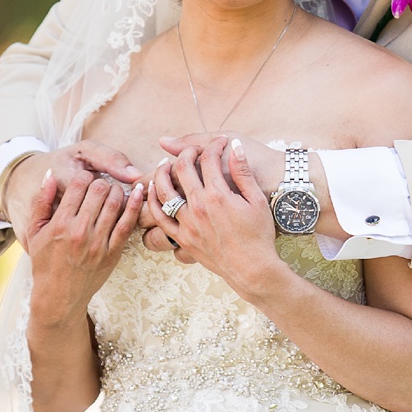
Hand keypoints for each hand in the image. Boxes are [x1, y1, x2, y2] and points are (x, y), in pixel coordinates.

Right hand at [24, 168, 145, 325]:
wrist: (58, 296)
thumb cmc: (45, 262)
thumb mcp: (34, 231)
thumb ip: (41, 201)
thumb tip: (51, 175)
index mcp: (60, 224)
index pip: (78, 185)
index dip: (83, 176)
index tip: (85, 179)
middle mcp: (80, 232)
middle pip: (99, 190)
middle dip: (101, 181)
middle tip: (100, 184)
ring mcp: (98, 244)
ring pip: (116, 203)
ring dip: (118, 190)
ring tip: (114, 189)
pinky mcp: (113, 254)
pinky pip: (127, 224)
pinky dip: (135, 205)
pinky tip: (139, 193)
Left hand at [141, 136, 287, 257]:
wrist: (252, 269)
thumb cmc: (259, 235)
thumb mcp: (257, 200)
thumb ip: (243, 172)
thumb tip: (234, 146)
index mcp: (218, 195)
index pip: (208, 158)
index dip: (214, 145)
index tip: (221, 143)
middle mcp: (198, 207)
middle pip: (182, 169)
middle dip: (188, 152)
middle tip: (195, 150)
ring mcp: (187, 223)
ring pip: (164, 190)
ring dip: (161, 172)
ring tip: (165, 163)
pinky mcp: (182, 238)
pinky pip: (159, 218)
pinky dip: (152, 201)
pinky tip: (152, 190)